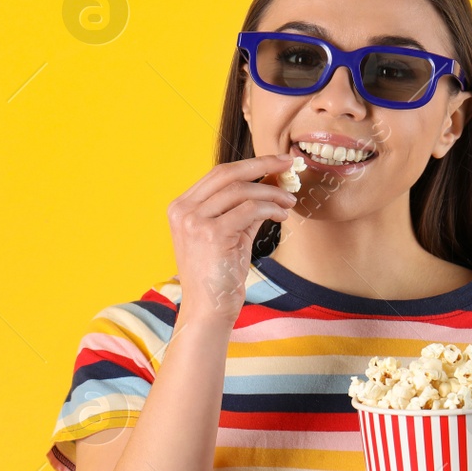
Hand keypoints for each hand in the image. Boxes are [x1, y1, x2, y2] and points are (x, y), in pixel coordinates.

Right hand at [168, 153, 297, 327]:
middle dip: (263, 164)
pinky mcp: (212, 234)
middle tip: (289, 164)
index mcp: (181, 207)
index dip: (251, 164)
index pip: (218, 174)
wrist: (208, 309)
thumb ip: (243, 208)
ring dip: (271, 193)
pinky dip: (270, 208)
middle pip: (227, 174)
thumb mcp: (229, 234)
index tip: (277, 161)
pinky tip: (281, 215)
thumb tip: (271, 182)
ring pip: (241, 191)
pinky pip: (249, 210)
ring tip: (289, 201)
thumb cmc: (219, 274)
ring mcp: (194, 221)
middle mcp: (183, 210)